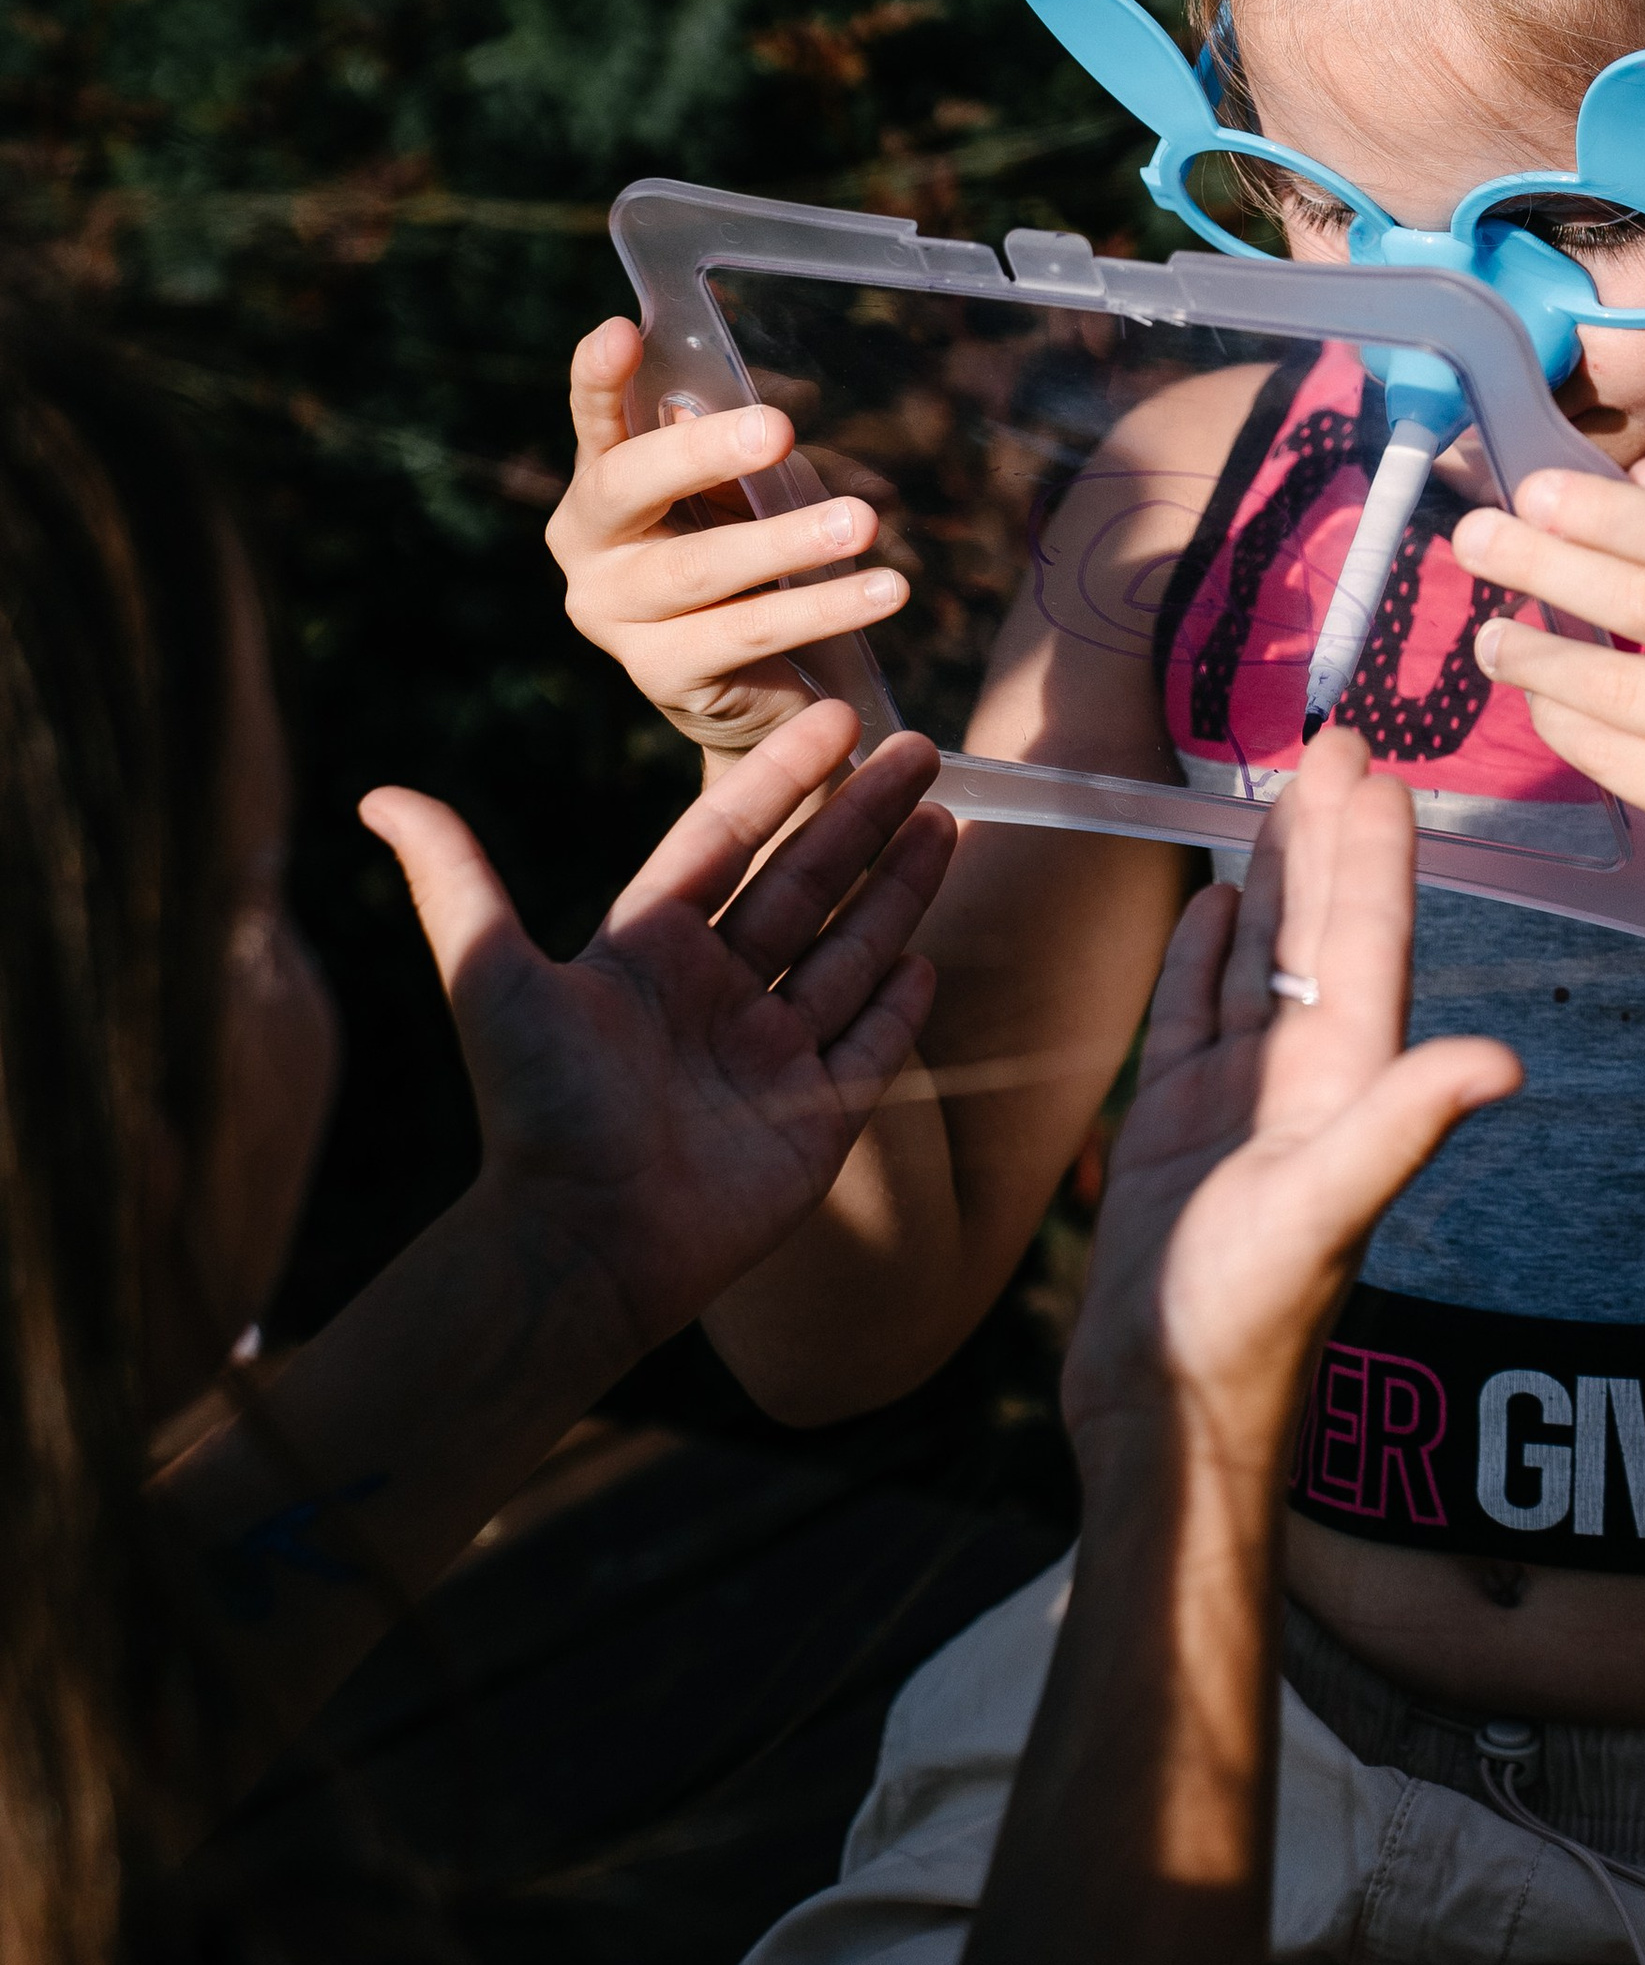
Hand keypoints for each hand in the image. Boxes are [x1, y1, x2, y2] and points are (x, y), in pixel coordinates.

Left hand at [360, 708, 956, 1377]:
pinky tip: (927, 956)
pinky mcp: (813, 1121)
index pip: (728, 840)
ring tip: (948, 823)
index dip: (782, 778)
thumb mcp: (490, 975)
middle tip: (923, 752)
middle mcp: (713, 995)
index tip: (838, 717)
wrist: (580, 1246)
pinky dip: (900, 1005)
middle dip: (866, 818)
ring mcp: (769, 1057)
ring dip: (898, 889)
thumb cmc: (533, 1110)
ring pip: (849, 953)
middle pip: (806, 885)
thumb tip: (376, 794)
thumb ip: (454, 879)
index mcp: (649, 950)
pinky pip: (869, 1048)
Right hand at [547, 316, 911, 757]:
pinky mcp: (659, 675)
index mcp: (600, 486)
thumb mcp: (745, 496)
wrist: (757, 692)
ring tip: (863, 522)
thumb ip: (735, 455)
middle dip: (705, 453)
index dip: (599, 379)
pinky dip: (823, 611)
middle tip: (780, 429)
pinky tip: (886, 592)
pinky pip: (749, 632)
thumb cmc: (749, 564)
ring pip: (699, 569)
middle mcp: (586, 549)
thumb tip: (732, 408)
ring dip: (788, 542)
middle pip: (629, 487)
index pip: (593, 422)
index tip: (624, 332)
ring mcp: (613, 616)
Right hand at [1064, 731, 1517, 1471]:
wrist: (1165, 1416)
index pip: (1366, 940)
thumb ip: (1403, 1129)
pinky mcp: (1178, 1127)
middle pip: (1320, 927)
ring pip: (1260, 956)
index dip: (1375, 852)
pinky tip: (1215, 905)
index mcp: (1346, 1081)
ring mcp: (1238, 1099)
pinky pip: (1195, 1013)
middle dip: (1329, 833)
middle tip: (1335, 734)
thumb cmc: (1241, 1326)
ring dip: (1272, 874)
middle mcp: (1303, 1077)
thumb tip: (1502, 1060)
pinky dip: (1205, 954)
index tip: (1380, 766)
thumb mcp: (1323, 1215)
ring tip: (1277, 791)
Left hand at [1451, 462, 1644, 893]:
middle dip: (1547, 567)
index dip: (1609, 514)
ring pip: (1620, 688)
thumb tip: (1633, 473)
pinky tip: (1538, 698)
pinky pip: (1615, 756)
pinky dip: (1562, 721)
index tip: (1531, 492)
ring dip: (1537, 656)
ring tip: (1490, 636)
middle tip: (1476, 541)